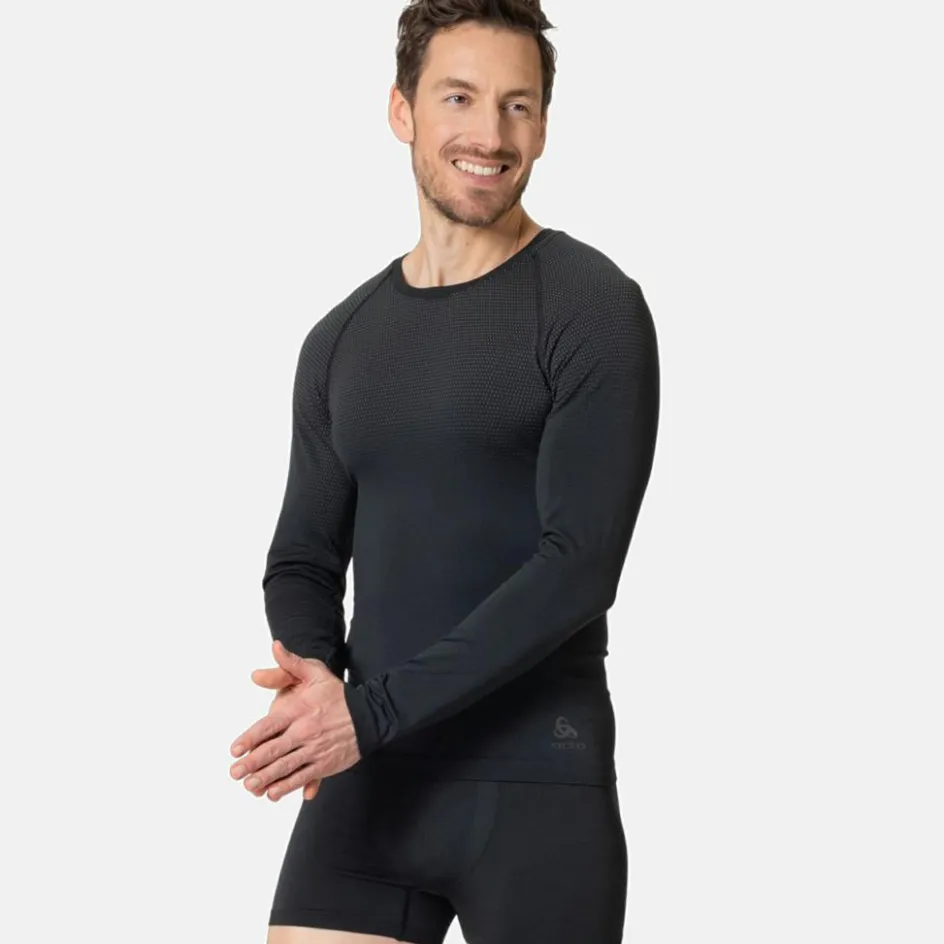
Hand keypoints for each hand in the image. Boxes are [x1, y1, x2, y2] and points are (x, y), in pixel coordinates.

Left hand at [230, 640, 360, 801]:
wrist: (370, 713)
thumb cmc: (336, 693)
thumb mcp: (315, 672)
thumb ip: (290, 663)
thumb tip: (274, 647)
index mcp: (299, 710)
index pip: (269, 726)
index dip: (250, 739)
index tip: (235, 750)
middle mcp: (306, 731)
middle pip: (275, 750)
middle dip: (252, 763)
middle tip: (235, 773)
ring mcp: (316, 749)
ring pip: (287, 767)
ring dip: (267, 778)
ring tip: (250, 786)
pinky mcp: (326, 763)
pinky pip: (304, 777)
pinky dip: (288, 786)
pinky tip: (273, 793)